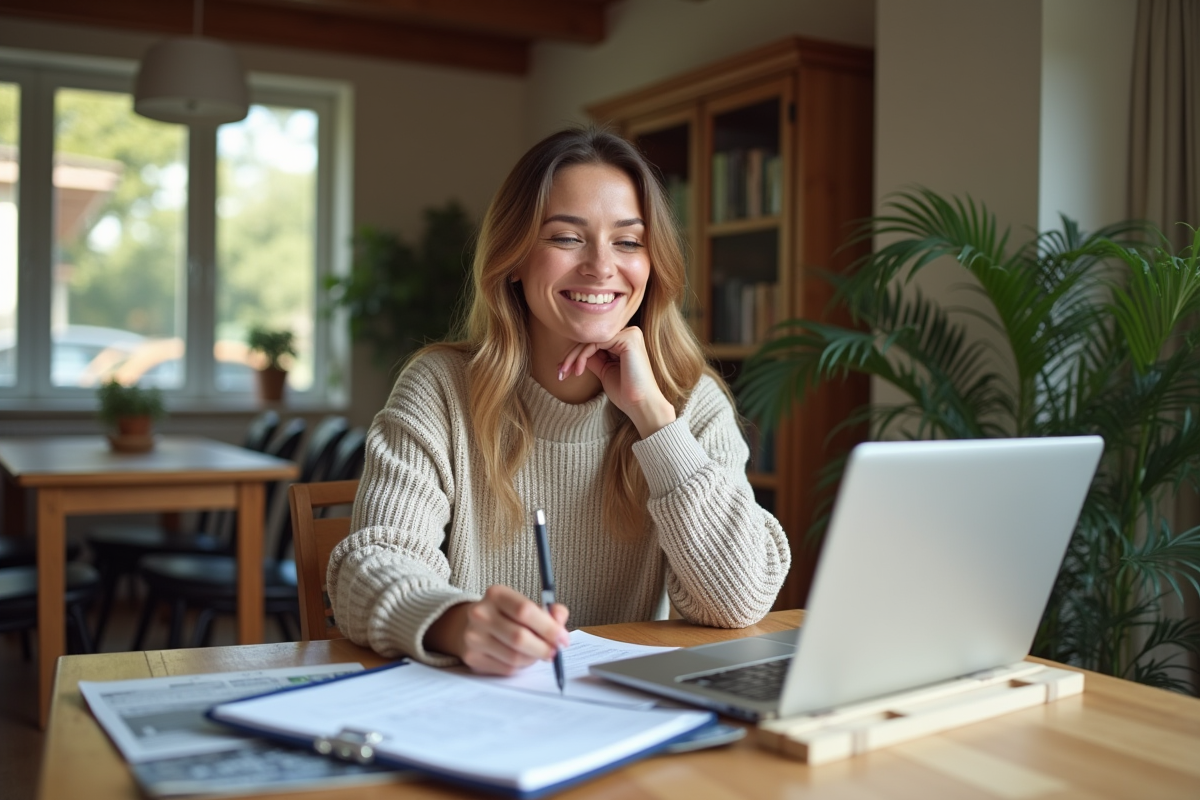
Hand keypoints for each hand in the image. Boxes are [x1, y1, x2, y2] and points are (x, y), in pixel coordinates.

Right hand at [425, 585, 569, 674]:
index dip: (548, 627)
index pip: (525, 611)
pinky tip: (523, 658)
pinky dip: (521, 666)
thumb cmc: (506, 616)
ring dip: (533, 658)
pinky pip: (506, 668)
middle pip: (519, 637)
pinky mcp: (472, 657)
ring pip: (514, 656)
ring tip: (538, 653)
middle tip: (555, 652)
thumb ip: (548, 611)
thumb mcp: (525, 605)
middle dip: (544, 647)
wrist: (469, 626)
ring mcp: (473, 636)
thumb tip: (560, 620)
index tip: (563, 638)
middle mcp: (480, 613)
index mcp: (496, 594)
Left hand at [558, 326, 676, 437]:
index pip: (595, 342)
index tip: (561, 370)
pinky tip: (578, 370)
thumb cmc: (626, 393)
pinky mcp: (628, 338)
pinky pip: (596, 343)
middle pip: (592, 339)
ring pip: (591, 340)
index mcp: (625, 341)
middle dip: (571, 356)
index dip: (576, 354)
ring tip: (565, 372)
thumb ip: (592, 359)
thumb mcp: (604, 371)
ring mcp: (630, 334)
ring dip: (574, 357)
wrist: (640, 405)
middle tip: (559, 371)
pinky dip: (582, 356)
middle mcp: (629, 334)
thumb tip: (573, 353)